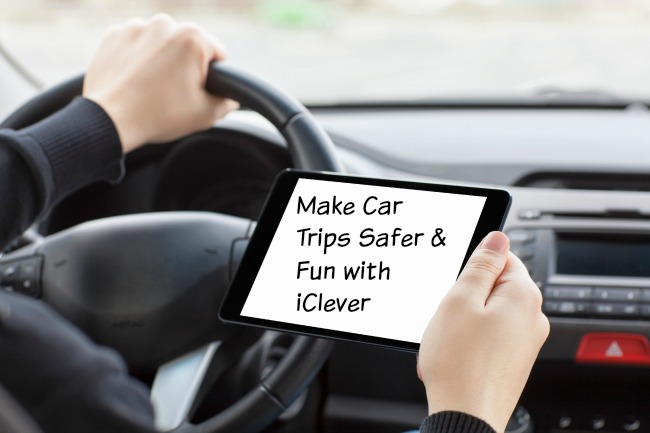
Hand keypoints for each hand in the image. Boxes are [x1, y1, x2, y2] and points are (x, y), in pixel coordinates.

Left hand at [83, 14, 238, 152]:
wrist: (109, 120)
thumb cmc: (158, 115)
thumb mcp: (205, 115)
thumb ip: (227, 102)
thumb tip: (231, 98)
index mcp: (193, 37)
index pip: (217, 54)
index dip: (212, 77)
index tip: (197, 92)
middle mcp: (165, 23)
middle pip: (187, 46)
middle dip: (185, 66)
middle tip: (174, 94)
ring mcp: (136, 27)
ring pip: (161, 44)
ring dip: (161, 61)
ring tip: (152, 89)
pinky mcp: (114, 35)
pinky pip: (136, 45)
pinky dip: (138, 60)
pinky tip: (135, 81)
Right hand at [417, 231, 548, 432]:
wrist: (465, 416)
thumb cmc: (459, 363)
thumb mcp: (459, 300)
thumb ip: (480, 265)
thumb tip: (497, 238)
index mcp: (524, 296)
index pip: (502, 256)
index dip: (473, 267)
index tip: (457, 283)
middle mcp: (533, 318)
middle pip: (495, 285)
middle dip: (467, 296)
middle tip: (449, 314)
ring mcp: (526, 342)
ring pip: (489, 312)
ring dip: (465, 320)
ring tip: (450, 338)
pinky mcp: (514, 360)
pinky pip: (490, 336)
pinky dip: (471, 340)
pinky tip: (456, 354)